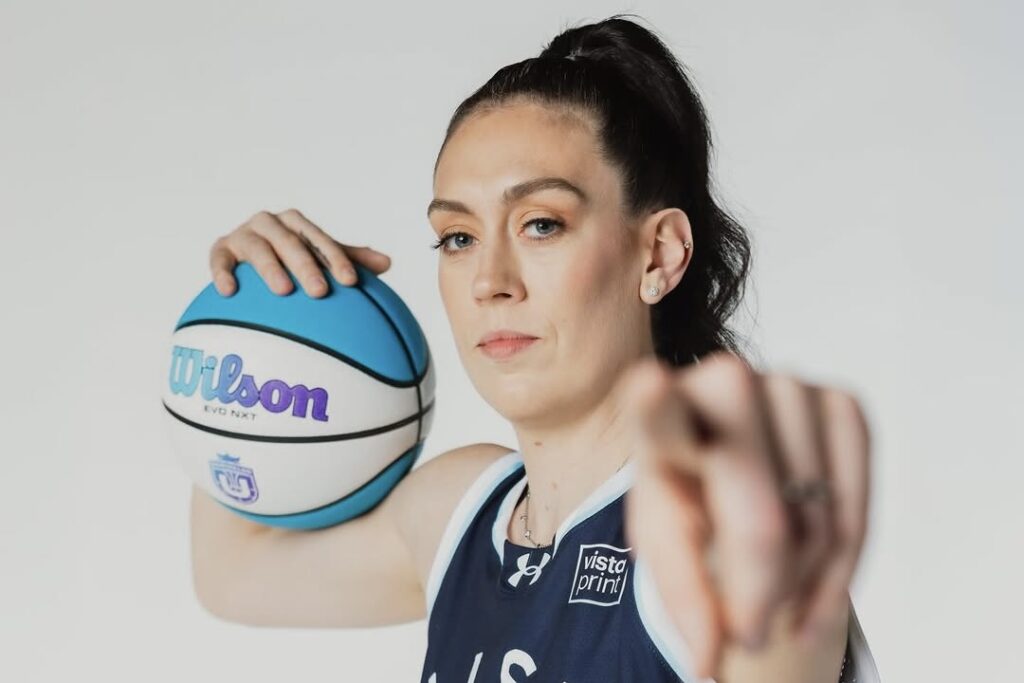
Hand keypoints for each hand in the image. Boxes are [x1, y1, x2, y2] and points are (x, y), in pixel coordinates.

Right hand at [209, 208, 392, 296]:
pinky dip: (223, 273)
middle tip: (320, 292)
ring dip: (270, 268)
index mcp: (297, 224)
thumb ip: (349, 260)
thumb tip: (387, 264)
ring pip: (257, 248)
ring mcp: (243, 235)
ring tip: (284, 291)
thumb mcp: (318, 259)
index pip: (320, 240)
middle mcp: (270, 223)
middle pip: (290, 242)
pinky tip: (230, 291)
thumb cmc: (291, 262)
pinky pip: (219, 260)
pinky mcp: (221, 250)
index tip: (351, 283)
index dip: (336, 259)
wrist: (246, 263)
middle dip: (306, 266)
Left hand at [619, 352, 870, 679]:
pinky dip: (841, 568)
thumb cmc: (687, 501)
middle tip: (749, 635)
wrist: (732, 465)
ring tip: (774, 607)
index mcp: (658, 415)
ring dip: (800, 587)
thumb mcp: (668, 548)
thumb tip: (707, 668)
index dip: (655, 402)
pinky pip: (856, 508)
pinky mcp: (841, 402)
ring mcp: (789, 385)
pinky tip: (815, 596)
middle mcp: (723, 383)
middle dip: (761, 593)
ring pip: (815, 523)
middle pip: (760, 518)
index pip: (655, 408)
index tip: (649, 388)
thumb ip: (684, 602)